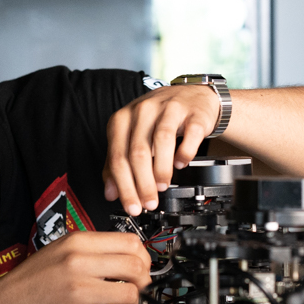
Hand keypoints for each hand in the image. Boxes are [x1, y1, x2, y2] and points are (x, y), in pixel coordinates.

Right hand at [0, 231, 150, 303]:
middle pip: (136, 267)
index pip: (130, 242)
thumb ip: (91, 251)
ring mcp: (78, 292)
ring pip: (131, 294)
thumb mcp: (58, 252)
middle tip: (136, 288)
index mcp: (75, 243)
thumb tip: (128, 256)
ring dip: (132, 303)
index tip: (141, 267)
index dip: (143, 257)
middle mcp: (78, 264)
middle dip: (143, 281)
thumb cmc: (28, 283)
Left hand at [104, 83, 220, 214]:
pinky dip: (184, 153)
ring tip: (162, 187)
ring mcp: (169, 109)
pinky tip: (181, 164)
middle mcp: (144, 111)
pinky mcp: (193, 114)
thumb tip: (111, 192)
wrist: (192, 96)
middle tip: (149, 203)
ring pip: (161, 141)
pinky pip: (189, 135)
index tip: (132, 206)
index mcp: (123, 119)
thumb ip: (118, 163)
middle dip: (143, 184)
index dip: (124, 186)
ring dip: (161, 170)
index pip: (118, 156)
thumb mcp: (132, 137)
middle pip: (138, 152)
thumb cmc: (158, 119)